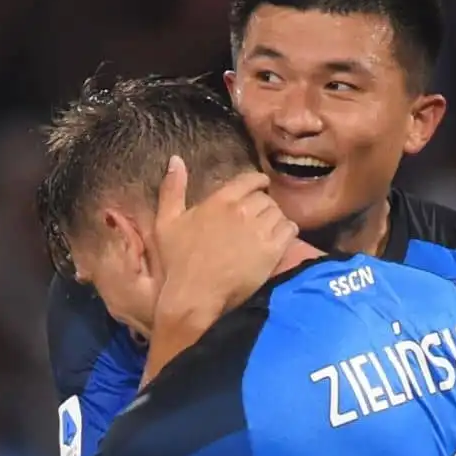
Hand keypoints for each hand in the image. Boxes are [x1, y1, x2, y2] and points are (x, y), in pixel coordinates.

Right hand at [151, 156, 297, 323]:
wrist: (194, 296)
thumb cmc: (177, 261)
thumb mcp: (166, 221)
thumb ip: (172, 189)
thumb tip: (176, 160)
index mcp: (220, 200)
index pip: (250, 179)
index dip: (257, 183)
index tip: (259, 189)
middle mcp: (243, 210)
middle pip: (266, 198)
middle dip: (263, 205)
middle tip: (258, 219)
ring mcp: (259, 230)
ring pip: (279, 213)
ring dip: (274, 219)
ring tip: (267, 230)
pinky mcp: (272, 250)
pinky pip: (290, 230)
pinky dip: (287, 232)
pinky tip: (278, 240)